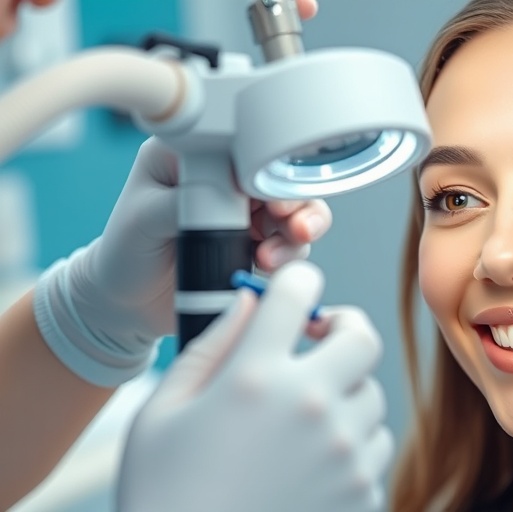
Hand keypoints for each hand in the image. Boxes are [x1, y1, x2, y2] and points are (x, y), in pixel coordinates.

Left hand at [33, 136, 330, 386]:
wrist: (126, 304)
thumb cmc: (125, 253)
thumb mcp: (144, 219)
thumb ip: (186, 200)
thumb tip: (228, 193)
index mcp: (195, 155)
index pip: (247, 148)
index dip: (271, 170)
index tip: (275, 198)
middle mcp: (227, 178)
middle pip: (283, 178)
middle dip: (297, 204)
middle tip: (294, 228)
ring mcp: (245, 212)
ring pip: (297, 211)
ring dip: (298, 233)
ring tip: (272, 258)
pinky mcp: (257, 243)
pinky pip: (292, 244)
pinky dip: (290, 255)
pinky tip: (267, 267)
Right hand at [117, 261, 392, 511]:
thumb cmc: (163, 493)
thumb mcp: (162, 413)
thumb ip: (210, 346)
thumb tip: (250, 299)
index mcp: (255, 377)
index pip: (298, 291)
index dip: (297, 283)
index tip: (295, 294)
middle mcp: (310, 406)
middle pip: (362, 338)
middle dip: (345, 329)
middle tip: (323, 339)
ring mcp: (343, 451)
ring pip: (372, 396)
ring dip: (345, 394)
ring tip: (307, 415)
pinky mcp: (362, 492)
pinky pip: (374, 447)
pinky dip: (352, 445)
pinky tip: (315, 462)